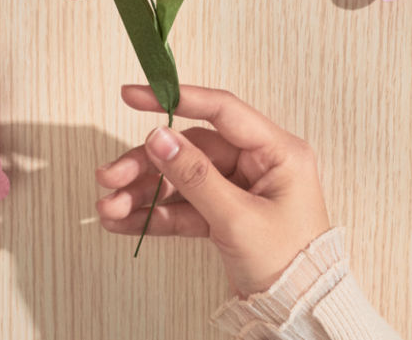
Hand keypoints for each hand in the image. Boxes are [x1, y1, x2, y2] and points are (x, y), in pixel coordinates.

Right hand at [95, 85, 330, 296]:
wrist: (301, 314)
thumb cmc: (292, 266)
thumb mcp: (238, 219)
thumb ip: (195, 175)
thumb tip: (159, 137)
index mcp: (277, 153)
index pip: (221, 111)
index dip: (176, 99)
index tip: (135, 96)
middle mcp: (258, 166)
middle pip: (190, 150)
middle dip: (147, 165)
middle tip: (111, 176)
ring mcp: (239, 191)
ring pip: (181, 180)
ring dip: (144, 193)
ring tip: (110, 207)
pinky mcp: (225, 216)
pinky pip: (183, 207)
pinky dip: (154, 214)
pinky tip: (124, 221)